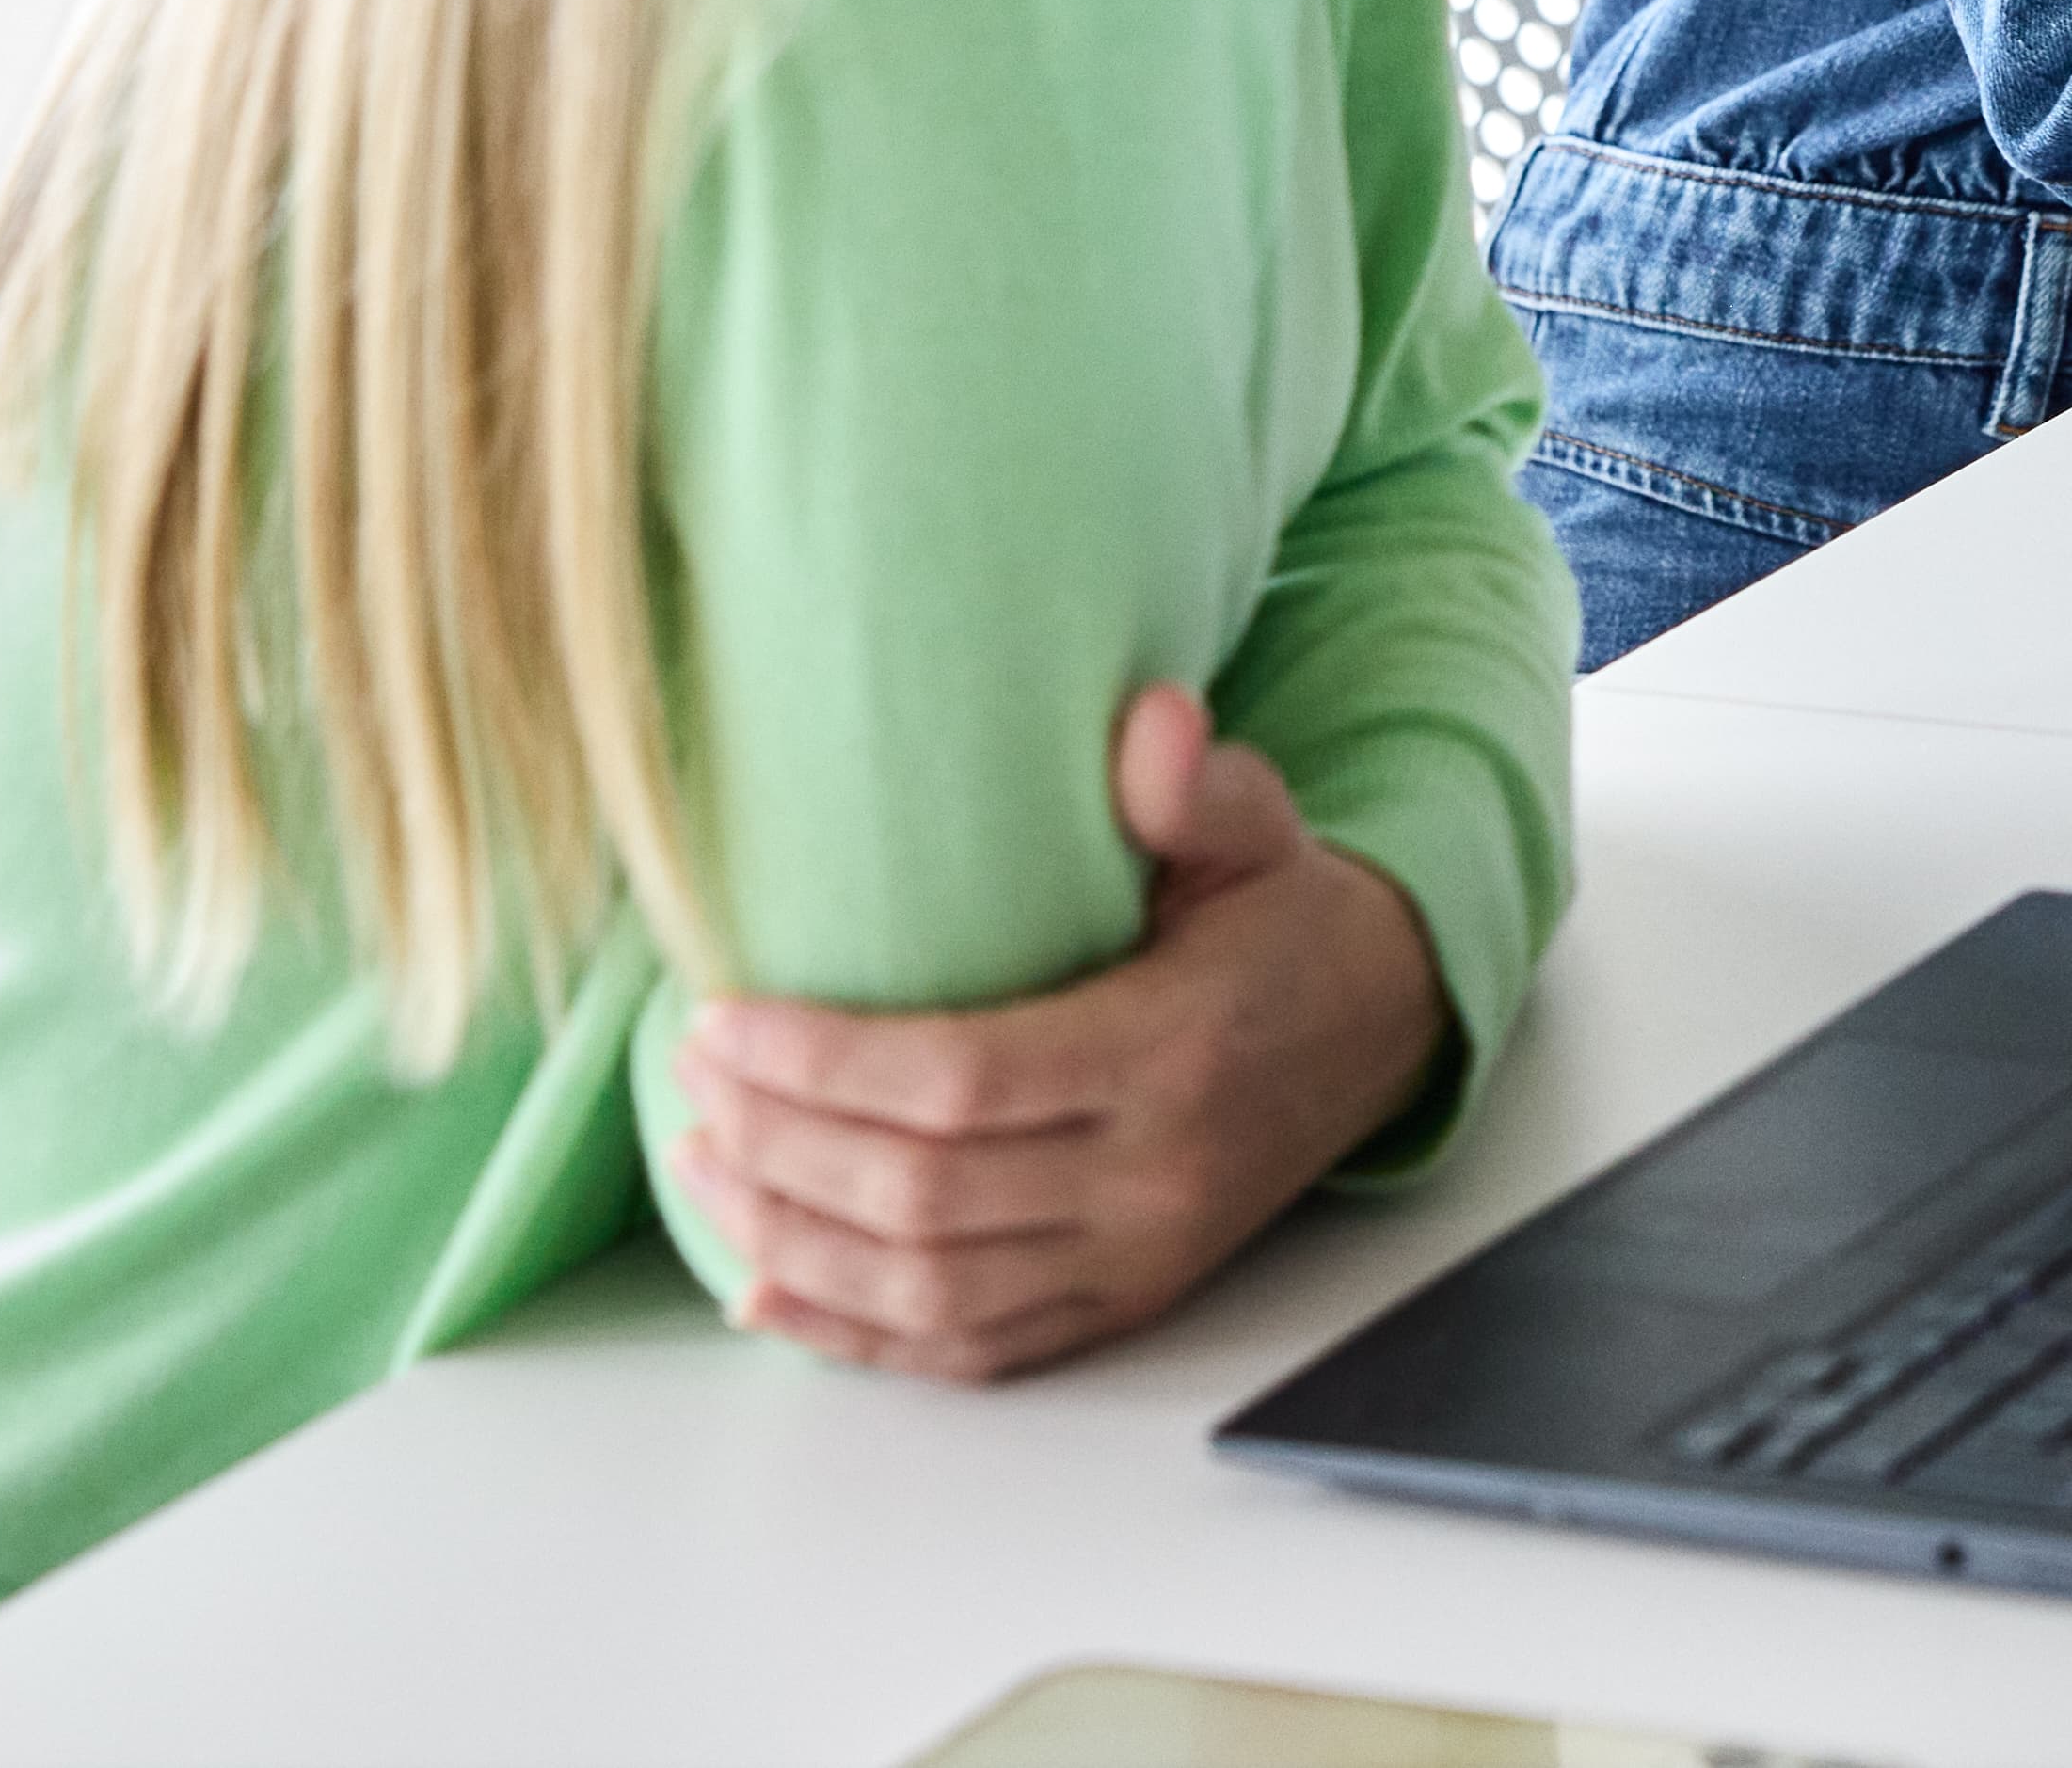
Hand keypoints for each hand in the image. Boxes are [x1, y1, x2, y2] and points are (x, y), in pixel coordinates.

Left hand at [671, 683, 1452, 1382]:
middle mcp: (1150, 1179)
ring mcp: (1134, 1259)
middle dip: (778, 1144)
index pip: (960, 1083)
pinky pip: (967, 1350)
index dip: (820, 1066)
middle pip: (919, 1195)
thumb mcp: (1256, 829)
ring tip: (702, 1167)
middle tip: (692, 1077)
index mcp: (1172, 1055)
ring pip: (925, 1288)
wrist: (1380, 1028)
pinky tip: (766, 1288)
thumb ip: (1195, 784)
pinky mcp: (1120, 1304)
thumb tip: (1150, 720)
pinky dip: (853, 1333)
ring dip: (791, 1240)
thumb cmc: (1286, 920)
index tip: (723, 1020)